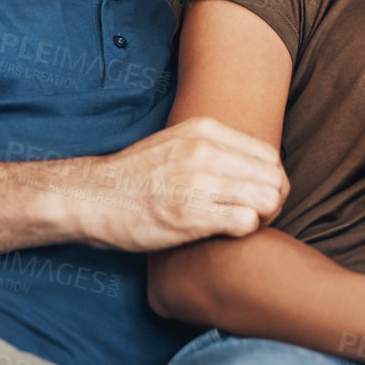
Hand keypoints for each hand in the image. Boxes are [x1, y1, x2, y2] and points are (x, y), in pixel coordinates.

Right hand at [69, 116, 289, 249]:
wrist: (92, 197)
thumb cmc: (137, 176)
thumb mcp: (177, 142)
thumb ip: (214, 147)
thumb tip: (254, 164)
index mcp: (205, 131)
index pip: (268, 156)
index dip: (271, 180)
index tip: (259, 196)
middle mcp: (205, 152)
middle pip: (272, 178)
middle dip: (273, 200)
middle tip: (258, 215)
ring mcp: (198, 182)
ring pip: (266, 199)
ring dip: (263, 217)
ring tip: (245, 224)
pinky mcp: (190, 214)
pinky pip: (246, 222)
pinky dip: (246, 231)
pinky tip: (228, 234)